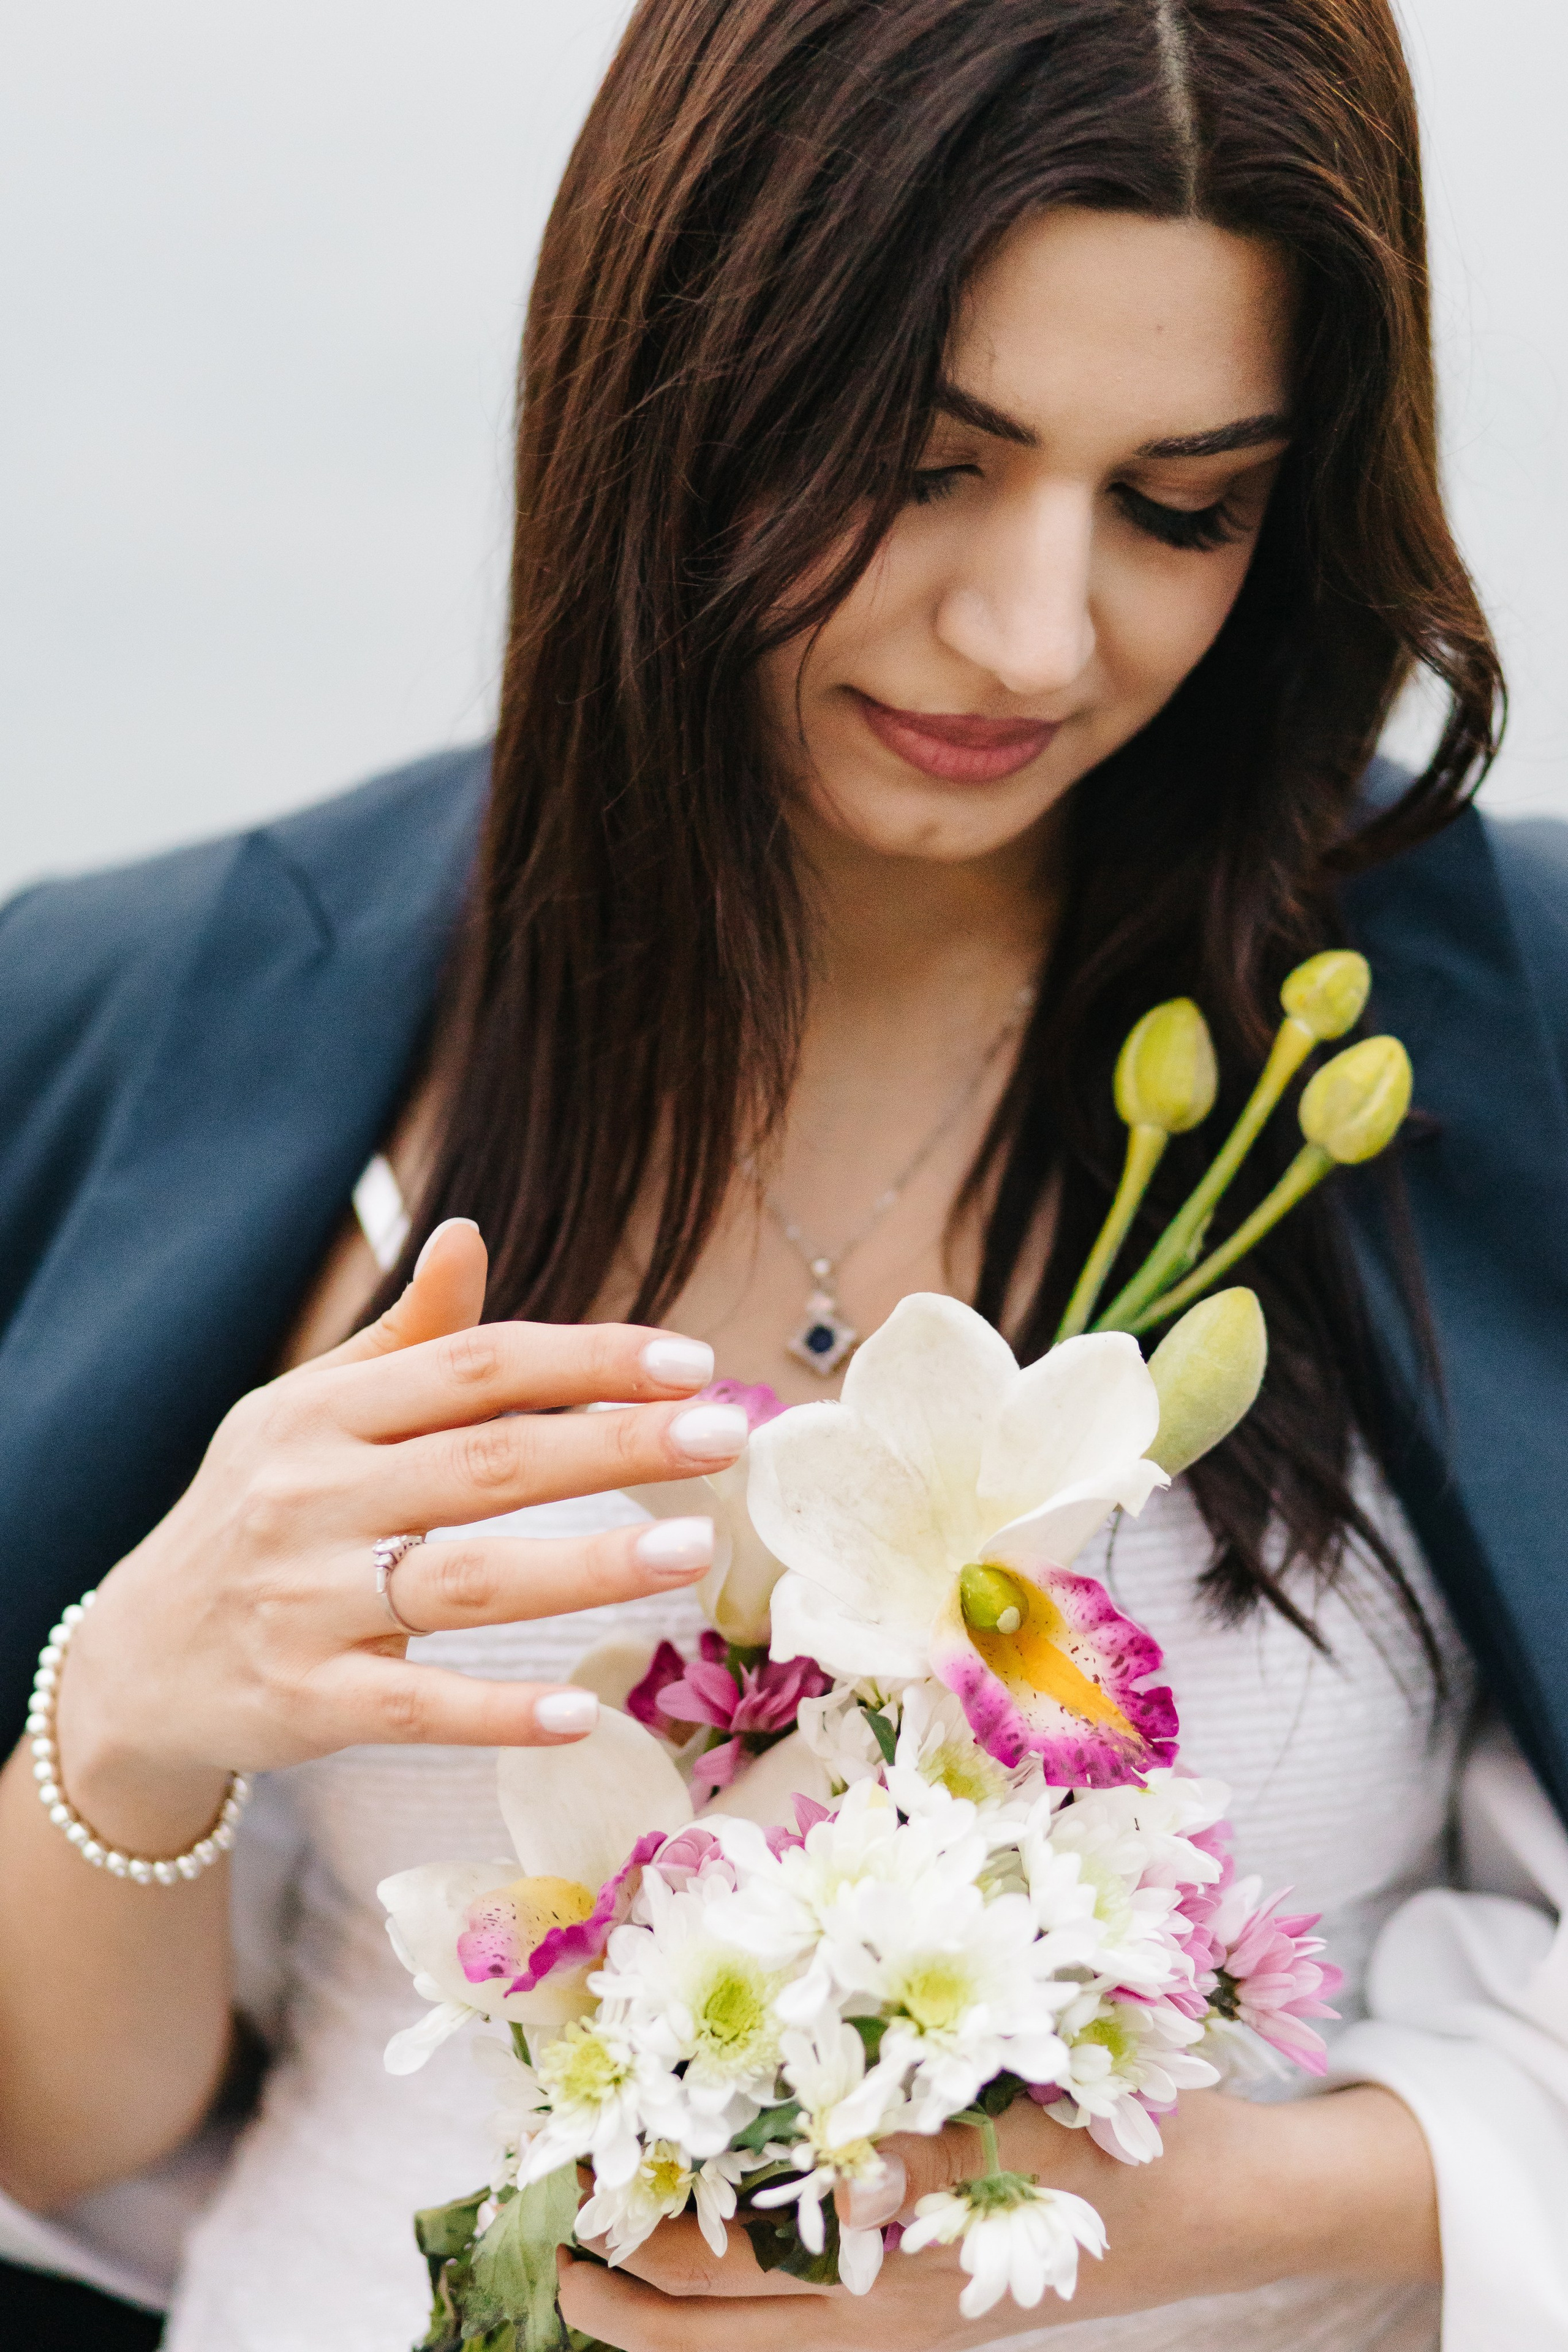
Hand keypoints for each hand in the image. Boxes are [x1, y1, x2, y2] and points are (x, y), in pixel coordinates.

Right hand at [52, 1219, 746, 1854]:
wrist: (136, 1659)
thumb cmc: (258, 1515)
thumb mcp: (309, 1412)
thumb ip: (405, 1338)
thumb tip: (469, 1232)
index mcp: (324, 1412)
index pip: (475, 1367)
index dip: (587, 1358)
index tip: (693, 1361)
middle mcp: (312, 1496)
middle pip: (487, 1461)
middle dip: (614, 1442)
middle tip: (725, 1435)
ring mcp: (305, 1601)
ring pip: (463, 1578)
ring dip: (585, 1565)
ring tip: (692, 1549)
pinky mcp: (304, 1700)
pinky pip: (414, 1705)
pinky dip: (496, 1712)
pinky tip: (581, 1714)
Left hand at [558, 2085, 1439, 2348]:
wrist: (1233, 2204)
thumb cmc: (1135, 2150)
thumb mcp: (1038, 2133)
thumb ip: (932, 2156)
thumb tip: (838, 2169)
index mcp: (907, 2270)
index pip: (743, 2267)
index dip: (654, 2230)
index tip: (583, 2185)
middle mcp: (898, 2310)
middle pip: (739, 2326)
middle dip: (640, 2303)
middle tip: (559, 2265)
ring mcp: (917, 2315)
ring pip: (770, 2339)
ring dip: (686, 2319)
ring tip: (605, 2283)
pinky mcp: (939, 2306)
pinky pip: (818, 2327)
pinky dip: (756, 2310)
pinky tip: (731, 2278)